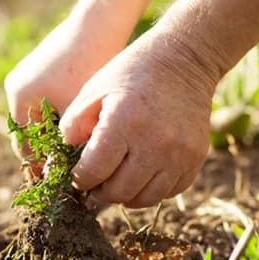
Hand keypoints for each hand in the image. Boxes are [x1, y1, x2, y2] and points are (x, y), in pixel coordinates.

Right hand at [4, 15, 128, 163]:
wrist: (100, 22)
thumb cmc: (88, 65)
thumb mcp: (75, 111)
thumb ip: (62, 143)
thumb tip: (56, 177)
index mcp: (20, 97)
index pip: (24, 145)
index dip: (39, 168)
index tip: (55, 186)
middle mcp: (19, 86)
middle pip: (30, 132)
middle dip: (47, 153)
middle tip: (68, 175)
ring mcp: (31, 75)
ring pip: (42, 118)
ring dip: (57, 135)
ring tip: (78, 154)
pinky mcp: (46, 68)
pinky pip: (50, 102)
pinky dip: (63, 117)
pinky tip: (85, 127)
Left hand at [58, 30, 218, 207]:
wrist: (184, 60)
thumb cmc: (131, 73)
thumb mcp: (93, 90)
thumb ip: (73, 125)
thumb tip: (63, 160)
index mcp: (124, 123)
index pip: (94, 172)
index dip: (79, 179)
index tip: (76, 176)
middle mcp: (154, 143)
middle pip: (119, 192)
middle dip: (99, 192)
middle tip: (93, 185)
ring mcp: (179, 154)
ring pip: (144, 199)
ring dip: (125, 196)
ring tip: (115, 183)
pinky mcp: (196, 159)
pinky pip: (169, 192)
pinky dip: (151, 190)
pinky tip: (140, 176)